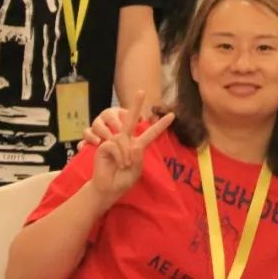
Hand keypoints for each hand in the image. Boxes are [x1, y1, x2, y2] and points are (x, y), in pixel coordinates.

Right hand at [89, 91, 173, 207]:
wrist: (108, 188)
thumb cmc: (123, 180)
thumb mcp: (136, 170)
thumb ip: (138, 157)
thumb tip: (133, 144)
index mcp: (137, 146)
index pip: (150, 133)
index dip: (160, 125)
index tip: (172, 115)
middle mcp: (126, 140)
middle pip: (132, 120)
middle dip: (135, 105)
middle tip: (141, 90)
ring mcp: (115, 141)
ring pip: (124, 139)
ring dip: (126, 155)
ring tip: (123, 165)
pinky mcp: (105, 145)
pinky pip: (115, 145)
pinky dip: (119, 155)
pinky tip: (117, 163)